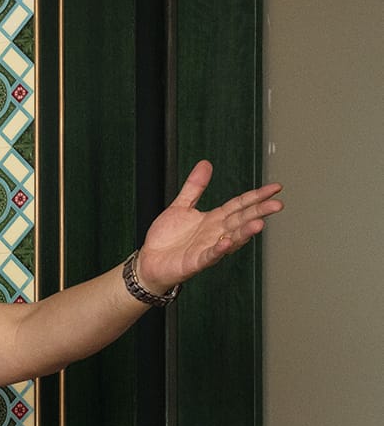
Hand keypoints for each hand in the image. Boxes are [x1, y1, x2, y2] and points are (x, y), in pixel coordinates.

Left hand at [137, 161, 282, 291]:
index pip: (240, 204)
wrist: (149, 262)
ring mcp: (207, 247)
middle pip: (241, 219)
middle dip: (259, 212)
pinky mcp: (196, 261)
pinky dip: (218, 249)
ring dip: (244, 232)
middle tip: (277, 204)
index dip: (256, 196)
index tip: (275, 187)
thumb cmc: (166, 238)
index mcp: (214, 219)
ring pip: (231, 238)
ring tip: (259, 223)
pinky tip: (226, 242)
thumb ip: (194, 187)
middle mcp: (215, 233)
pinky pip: (210, 255)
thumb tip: (205, 164)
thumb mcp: (180, 206)